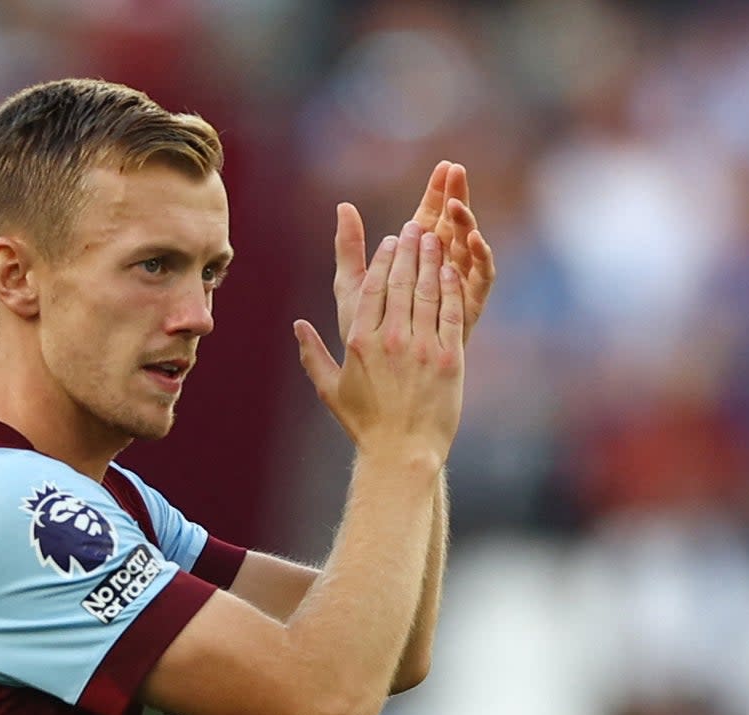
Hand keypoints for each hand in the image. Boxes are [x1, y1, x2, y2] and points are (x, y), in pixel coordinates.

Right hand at [295, 220, 465, 464]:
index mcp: (359, 342)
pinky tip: (451, 271)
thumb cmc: (365, 424)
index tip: (390, 241)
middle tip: (415, 228)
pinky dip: (451, 288)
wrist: (403, 453)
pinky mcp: (449, 358)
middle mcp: (390, 340)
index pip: (371, 287)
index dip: (382, 259)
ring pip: (427, 291)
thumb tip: (297, 327)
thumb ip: (312, 355)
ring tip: (435, 239)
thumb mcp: (330, 390)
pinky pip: (451, 313)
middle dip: (408, 249)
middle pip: (400, 281)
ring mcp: (421, 347)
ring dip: (431, 260)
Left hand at [333, 162, 494, 347]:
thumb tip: (342, 205)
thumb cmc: (368, 335)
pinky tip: (475, 240)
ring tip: (459, 205)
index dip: (438, 191)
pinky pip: (481, 279)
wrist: (387, 381)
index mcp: (416, 258)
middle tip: (459, 172)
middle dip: (457, 196)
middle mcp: (441, 268)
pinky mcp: (470, 308)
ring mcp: (458, 287)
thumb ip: (349, 249)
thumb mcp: (352, 287)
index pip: (431, 215)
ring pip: (469, 247)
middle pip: (454, 225)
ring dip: (467, 223)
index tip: (445, 165)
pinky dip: (482, 259)